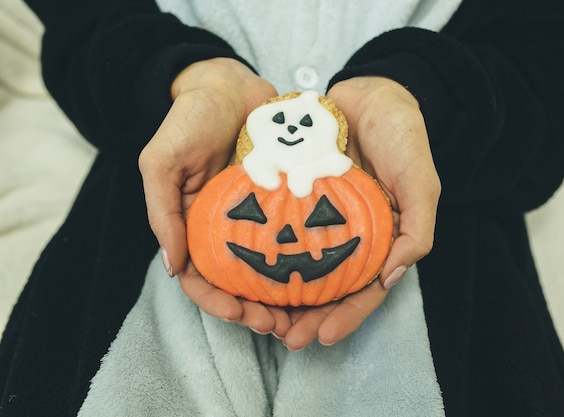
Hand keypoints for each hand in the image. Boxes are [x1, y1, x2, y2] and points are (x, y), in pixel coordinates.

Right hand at [138, 58, 286, 333]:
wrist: (229, 85)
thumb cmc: (189, 120)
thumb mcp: (162, 161)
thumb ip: (161, 210)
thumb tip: (172, 265)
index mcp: (194, 226)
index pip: (200, 278)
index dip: (215, 302)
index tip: (238, 313)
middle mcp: (227, 229)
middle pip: (239, 283)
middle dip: (254, 310)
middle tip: (277, 325)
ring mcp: (258, 217)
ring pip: (270, 270)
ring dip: (282, 297)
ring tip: (302, 314)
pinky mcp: (285, 202)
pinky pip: (295, 238)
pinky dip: (305, 263)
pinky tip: (321, 276)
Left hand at [280, 77, 440, 350]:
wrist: (368, 93)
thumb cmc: (401, 136)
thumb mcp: (419, 182)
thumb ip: (415, 229)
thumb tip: (391, 277)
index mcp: (378, 239)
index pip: (364, 289)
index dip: (347, 316)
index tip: (323, 337)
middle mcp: (345, 235)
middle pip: (326, 288)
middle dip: (307, 317)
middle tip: (284, 337)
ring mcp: (316, 218)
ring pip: (297, 267)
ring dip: (280, 297)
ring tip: (258, 317)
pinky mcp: (291, 198)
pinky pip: (275, 230)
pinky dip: (263, 254)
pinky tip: (244, 272)